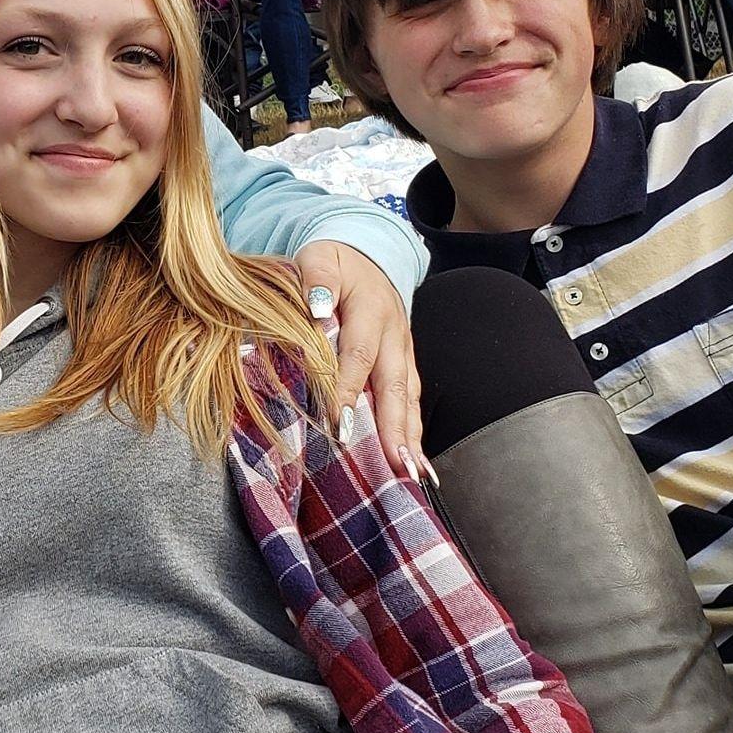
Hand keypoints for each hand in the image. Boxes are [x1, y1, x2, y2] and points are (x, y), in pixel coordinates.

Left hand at [293, 241, 423, 477]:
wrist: (367, 257)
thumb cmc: (334, 265)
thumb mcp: (320, 258)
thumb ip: (315, 279)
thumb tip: (314, 310)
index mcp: (370, 310)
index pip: (357, 355)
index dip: (348, 390)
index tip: (339, 425)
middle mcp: (394, 336)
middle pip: (394, 385)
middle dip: (395, 428)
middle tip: (396, 465)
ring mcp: (404, 353)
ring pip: (408, 398)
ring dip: (410, 438)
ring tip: (412, 475)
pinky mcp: (406, 366)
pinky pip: (411, 401)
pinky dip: (414, 434)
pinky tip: (417, 466)